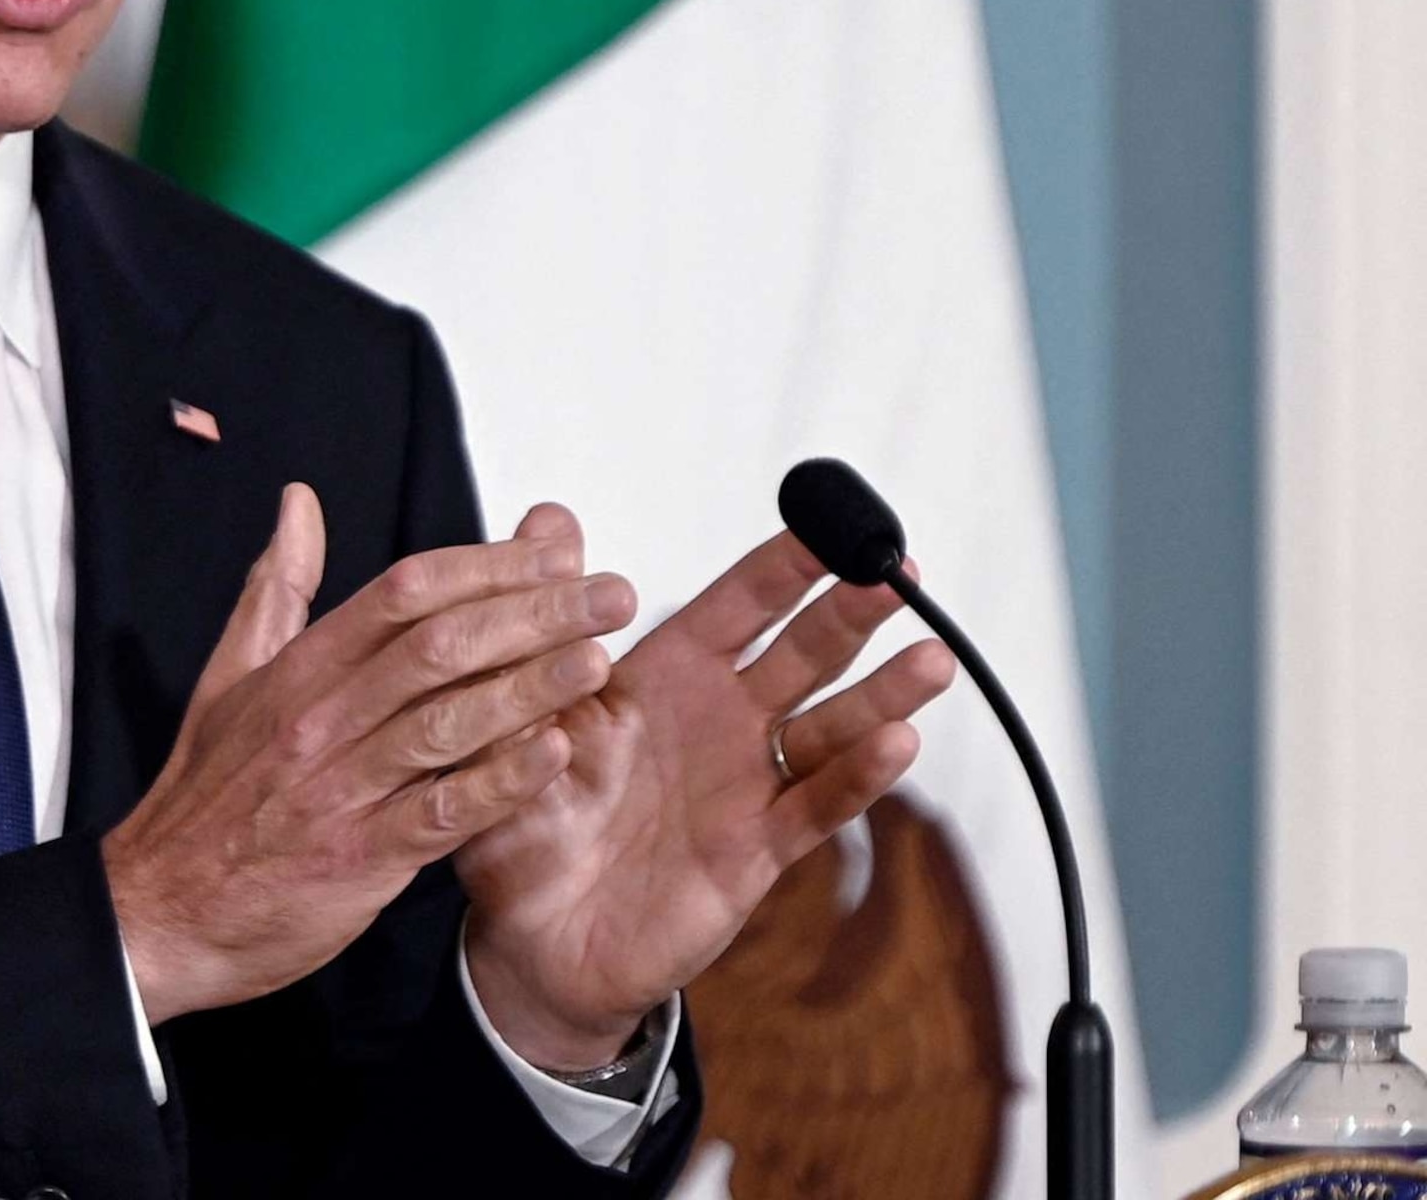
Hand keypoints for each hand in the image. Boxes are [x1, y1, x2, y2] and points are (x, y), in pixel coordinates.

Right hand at [103, 486, 637, 1024]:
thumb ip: (275, 588)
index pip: (404, 592)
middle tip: (609, 594)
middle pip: (440, 645)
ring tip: (599, 660)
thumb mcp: (229, 676)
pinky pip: (440, 812)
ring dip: (532, 686)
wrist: (158, 911)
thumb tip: (299, 504)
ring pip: (448, 721)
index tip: (554, 550)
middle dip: (533, 613)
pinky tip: (555, 754)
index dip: (486, 565)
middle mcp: (322, 717)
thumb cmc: (204, 796)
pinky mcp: (359, 857)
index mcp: (298, 668)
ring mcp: (341, 787)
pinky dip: (500, 782)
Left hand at [455, 518, 960, 1067]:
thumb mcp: (519, 713)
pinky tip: (899, 742)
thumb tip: (546, 515)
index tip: (832, 521)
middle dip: (850, 612)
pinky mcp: (754, 851)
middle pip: (800, 654)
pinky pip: (814, 806)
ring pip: (829, 727)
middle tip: (901, 568)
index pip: (736, 607)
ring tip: (934, 658)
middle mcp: (716, 723)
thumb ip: (547, 622)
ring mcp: (744, 784)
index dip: (783, 565)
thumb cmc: (522, 823)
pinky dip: (857, 776)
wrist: (531, 939)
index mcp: (661, 679)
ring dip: (883, 694)